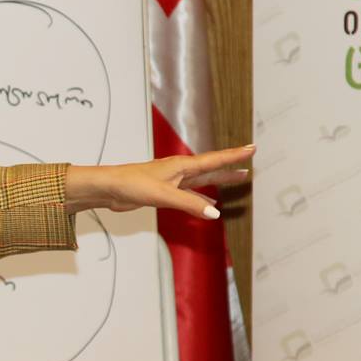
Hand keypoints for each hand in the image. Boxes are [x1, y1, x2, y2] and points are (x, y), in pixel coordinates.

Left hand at [65, 144, 254, 217]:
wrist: (109, 188)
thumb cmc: (132, 184)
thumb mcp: (164, 195)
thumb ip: (189, 204)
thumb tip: (215, 213)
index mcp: (182, 166)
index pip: (214, 159)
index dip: (234, 155)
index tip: (252, 147)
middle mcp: (180, 171)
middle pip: (212, 168)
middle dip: (231, 166)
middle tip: (250, 162)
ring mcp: (173, 182)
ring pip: (203, 180)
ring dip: (220, 180)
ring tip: (238, 178)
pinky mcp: (165, 193)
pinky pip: (191, 194)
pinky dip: (203, 198)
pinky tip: (210, 204)